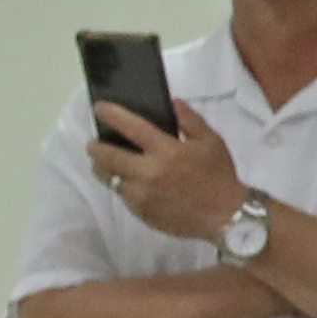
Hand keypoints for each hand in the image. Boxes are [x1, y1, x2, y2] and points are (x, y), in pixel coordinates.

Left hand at [105, 100, 255, 246]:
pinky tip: (127, 180)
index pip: (133, 128)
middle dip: (95, 147)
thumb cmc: (219, 175)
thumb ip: (189, 119)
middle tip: (93, 143)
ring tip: (105, 161)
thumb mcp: (211, 141)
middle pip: (107, 157)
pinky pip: (121, 195)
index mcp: (168, 151)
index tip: (99, 108)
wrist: (225, 215)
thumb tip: (171, 102)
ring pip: (109, 178)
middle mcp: (149, 172)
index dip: (113, 116)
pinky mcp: (139, 212)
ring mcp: (141, 194)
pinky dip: (121, 185)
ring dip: (103, 168)